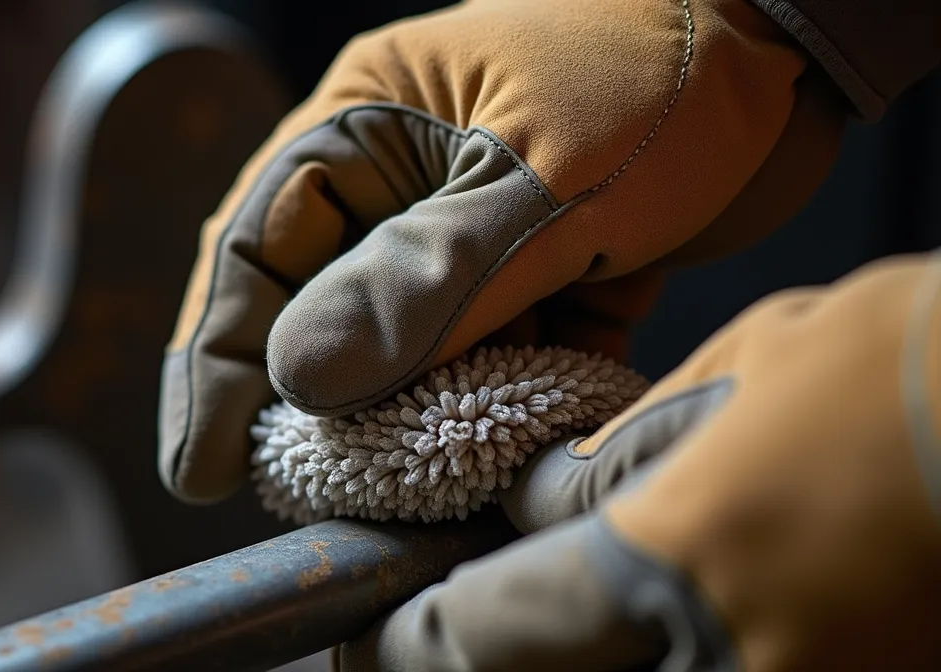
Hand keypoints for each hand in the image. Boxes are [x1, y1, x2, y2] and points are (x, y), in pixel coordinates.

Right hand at [159, 0, 846, 501]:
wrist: (786, 51)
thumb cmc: (653, 69)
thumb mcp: (536, 175)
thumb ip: (425, 278)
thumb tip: (304, 377)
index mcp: (363, 126)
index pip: (255, 250)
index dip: (218, 362)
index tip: (199, 465)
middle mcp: (397, 186)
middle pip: (319, 311)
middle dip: (316, 402)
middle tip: (305, 486)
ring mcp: (465, 236)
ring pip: (408, 348)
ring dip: (417, 415)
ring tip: (414, 479)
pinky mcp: (532, 276)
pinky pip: (492, 356)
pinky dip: (505, 400)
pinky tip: (518, 434)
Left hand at [339, 251, 940, 670]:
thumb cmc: (911, 368)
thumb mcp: (738, 372)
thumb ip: (609, 466)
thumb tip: (524, 515)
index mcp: (683, 566)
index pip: (475, 643)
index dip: (399, 643)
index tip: (371, 630)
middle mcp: (734, 670)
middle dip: (483, 665)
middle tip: (466, 614)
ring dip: (571, 662)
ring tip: (561, 608)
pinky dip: (662, 658)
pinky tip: (657, 622)